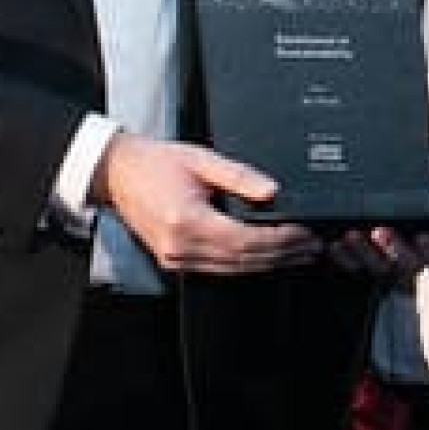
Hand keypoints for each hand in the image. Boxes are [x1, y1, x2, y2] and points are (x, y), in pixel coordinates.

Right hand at [97, 131, 325, 276]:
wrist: (116, 173)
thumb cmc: (153, 163)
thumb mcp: (201, 159)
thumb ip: (239, 176)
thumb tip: (272, 192)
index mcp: (187, 219)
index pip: (246, 240)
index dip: (280, 240)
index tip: (304, 233)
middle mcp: (181, 245)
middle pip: (244, 260)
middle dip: (282, 255)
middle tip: (312, 247)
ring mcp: (176, 257)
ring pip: (233, 270)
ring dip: (268, 263)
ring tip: (298, 254)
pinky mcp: (174, 260)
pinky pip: (218, 268)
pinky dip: (245, 264)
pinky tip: (265, 257)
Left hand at [326, 141, 428, 279]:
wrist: (379, 151)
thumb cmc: (413, 158)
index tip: (422, 235)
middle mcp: (412, 245)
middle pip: (409, 263)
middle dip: (396, 249)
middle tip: (382, 230)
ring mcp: (385, 251)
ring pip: (380, 266)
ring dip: (366, 253)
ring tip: (352, 233)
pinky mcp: (360, 252)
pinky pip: (352, 264)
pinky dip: (343, 256)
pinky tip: (333, 241)